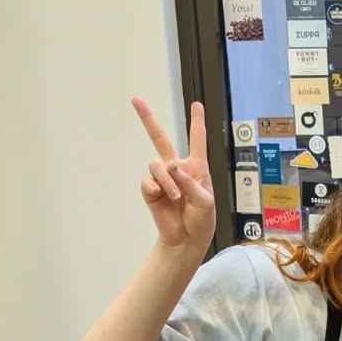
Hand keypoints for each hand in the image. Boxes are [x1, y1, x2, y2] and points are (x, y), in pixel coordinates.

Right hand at [134, 97, 214, 254]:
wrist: (186, 241)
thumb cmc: (202, 222)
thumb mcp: (206, 202)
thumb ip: (191, 182)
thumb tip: (172, 166)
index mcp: (196, 169)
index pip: (197, 142)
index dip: (196, 123)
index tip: (196, 105)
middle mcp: (177, 169)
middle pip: (160, 139)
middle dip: (147, 119)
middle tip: (135, 99)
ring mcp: (162, 179)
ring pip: (156, 164)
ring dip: (167, 180)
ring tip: (176, 196)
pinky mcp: (150, 190)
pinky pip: (148, 181)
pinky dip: (156, 188)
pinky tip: (162, 197)